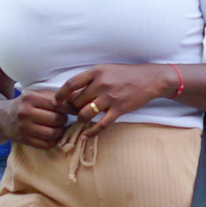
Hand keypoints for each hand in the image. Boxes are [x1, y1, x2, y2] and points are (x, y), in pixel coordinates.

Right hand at [11, 87, 70, 149]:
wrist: (3, 117)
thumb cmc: (25, 104)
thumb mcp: (36, 95)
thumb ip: (54, 96)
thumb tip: (75, 98)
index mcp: (30, 98)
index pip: (56, 104)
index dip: (69, 108)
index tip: (75, 110)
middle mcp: (25, 112)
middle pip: (55, 119)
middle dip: (63, 120)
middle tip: (63, 119)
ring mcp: (23, 127)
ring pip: (52, 133)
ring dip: (59, 132)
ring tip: (59, 128)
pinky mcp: (23, 140)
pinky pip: (45, 144)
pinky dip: (52, 141)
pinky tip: (52, 136)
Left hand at [56, 65, 170, 135]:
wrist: (149, 79)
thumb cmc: (126, 74)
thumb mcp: (106, 70)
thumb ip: (90, 79)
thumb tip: (72, 93)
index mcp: (96, 72)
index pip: (71, 84)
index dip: (60, 94)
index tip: (55, 101)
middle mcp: (101, 84)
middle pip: (77, 101)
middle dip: (73, 108)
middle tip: (74, 111)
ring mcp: (110, 98)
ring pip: (85, 113)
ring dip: (81, 118)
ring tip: (82, 119)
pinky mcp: (119, 109)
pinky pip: (101, 124)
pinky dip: (91, 132)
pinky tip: (85, 136)